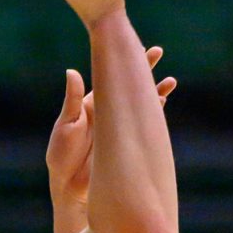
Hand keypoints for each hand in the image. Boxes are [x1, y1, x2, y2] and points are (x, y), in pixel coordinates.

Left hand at [46, 50, 177, 205]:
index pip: (110, 78)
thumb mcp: (66, 124)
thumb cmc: (61, 155)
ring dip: (155, 92)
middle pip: (129, 86)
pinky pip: (144, 125)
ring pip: (140, 104)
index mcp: (92, 105)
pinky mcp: (127, 142)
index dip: (121, 63)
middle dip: (143, 70)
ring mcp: (119, 128)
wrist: (70, 186)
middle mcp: (108, 112)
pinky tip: (162, 102)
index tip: (131, 46)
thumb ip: (73, 99)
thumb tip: (72, 71)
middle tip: (159, 51)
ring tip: (171, 81)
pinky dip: (153, 114)